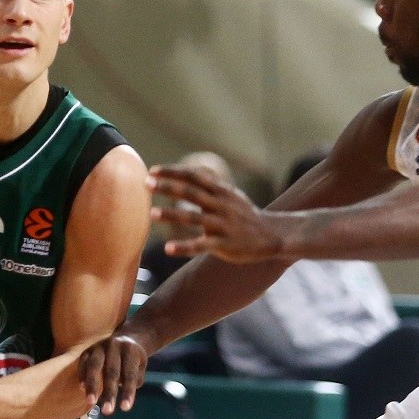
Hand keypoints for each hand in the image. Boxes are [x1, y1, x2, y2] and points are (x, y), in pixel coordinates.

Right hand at [79, 331, 147, 414]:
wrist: (125, 338)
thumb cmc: (133, 360)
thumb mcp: (140, 367)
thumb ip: (133, 379)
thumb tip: (124, 396)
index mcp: (130, 350)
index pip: (129, 374)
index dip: (128, 391)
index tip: (125, 408)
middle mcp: (114, 346)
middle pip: (111, 371)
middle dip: (109, 392)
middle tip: (107, 411)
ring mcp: (99, 346)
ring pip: (94, 366)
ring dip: (92, 385)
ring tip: (91, 402)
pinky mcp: (88, 350)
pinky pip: (83, 363)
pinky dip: (82, 375)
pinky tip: (82, 389)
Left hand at [148, 165, 284, 262]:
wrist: (272, 235)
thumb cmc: (245, 215)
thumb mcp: (230, 194)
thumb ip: (209, 184)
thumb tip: (186, 172)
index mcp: (221, 191)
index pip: (194, 176)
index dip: (173, 172)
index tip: (152, 170)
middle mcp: (221, 205)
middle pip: (191, 192)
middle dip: (168, 187)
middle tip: (146, 184)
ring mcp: (223, 225)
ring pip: (194, 218)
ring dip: (171, 215)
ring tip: (151, 214)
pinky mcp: (224, 244)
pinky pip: (201, 246)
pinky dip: (184, 247)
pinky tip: (167, 248)